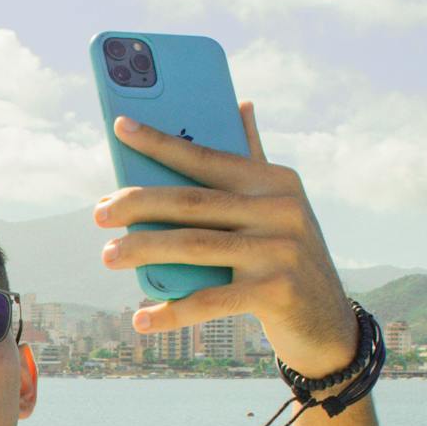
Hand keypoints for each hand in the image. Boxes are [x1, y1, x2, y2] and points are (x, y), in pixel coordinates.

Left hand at [96, 105, 358, 379]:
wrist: (328, 321)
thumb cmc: (285, 258)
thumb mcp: (278, 207)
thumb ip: (255, 160)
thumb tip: (239, 104)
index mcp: (274, 181)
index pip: (206, 157)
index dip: (160, 143)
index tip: (119, 128)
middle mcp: (280, 210)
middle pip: (192, 202)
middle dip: (138, 205)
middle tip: (98, 214)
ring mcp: (279, 251)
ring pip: (194, 246)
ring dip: (143, 250)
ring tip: (108, 255)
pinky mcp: (275, 292)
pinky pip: (210, 300)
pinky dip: (172, 311)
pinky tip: (141, 318)